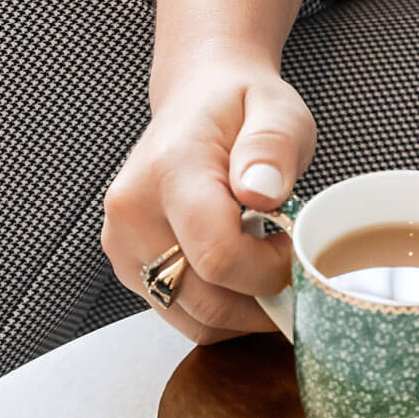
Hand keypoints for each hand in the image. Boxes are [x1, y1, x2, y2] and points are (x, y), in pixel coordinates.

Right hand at [101, 49, 314, 342]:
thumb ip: (273, 147)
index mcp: (169, 172)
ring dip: (242, 310)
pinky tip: (239, 272)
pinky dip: (219, 309)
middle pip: (207, 302)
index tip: (295, 247)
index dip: (270, 271)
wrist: (195, 99)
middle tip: (288, 264)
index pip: (219, 258)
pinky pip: (181, 313)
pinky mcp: (127, 266)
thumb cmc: (239, 107)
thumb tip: (263, 193)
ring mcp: (123, 244)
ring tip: (264, 264)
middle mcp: (133, 214)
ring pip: (194, 319)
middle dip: (262, 299)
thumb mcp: (276, 110)